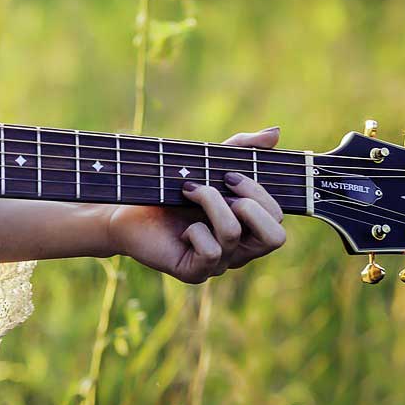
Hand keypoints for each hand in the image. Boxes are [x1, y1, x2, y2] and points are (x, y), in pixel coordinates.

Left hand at [104, 126, 287, 283]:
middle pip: (276, 238)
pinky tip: (180, 229)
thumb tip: (276, 133)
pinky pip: (211, 252)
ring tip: (188, 191)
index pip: (278, 219)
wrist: (126, 208)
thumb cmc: (170, 186)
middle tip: (219, 185)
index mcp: (248, 226)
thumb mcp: (207, 162)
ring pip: (234, 234)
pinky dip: (195, 231)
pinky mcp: (196, 272)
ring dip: (210, 202)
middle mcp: (239, 249)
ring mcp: (220, 263)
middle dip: (248, 203)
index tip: (229, 175)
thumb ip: (242, 148)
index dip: (260, 194)